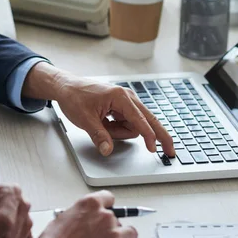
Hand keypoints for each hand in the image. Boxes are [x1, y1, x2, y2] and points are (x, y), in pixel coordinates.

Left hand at [22, 63, 174, 156]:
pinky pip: (127, 123)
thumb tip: (107, 150)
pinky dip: (118, 129)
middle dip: (159, 136)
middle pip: (150, 119)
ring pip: (134, 125)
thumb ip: (98, 136)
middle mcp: (127, 97)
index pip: (140, 120)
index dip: (148, 136)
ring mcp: (126, 101)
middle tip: (170, 150)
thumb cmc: (75, 97)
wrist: (66, 87)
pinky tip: (105, 124)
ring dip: (120, 132)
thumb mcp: (84, 119)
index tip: (154, 148)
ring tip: (102, 126)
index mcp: (120, 97)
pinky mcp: (122, 106)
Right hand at [34, 191, 137, 237]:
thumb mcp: (64, 219)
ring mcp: (113, 236)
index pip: (109, 198)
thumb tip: (86, 221)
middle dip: (114, 229)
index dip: (107, 207)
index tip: (109, 211)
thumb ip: (81, 215)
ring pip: (131, 235)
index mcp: (91, 204)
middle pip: (121, 220)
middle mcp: (105, 217)